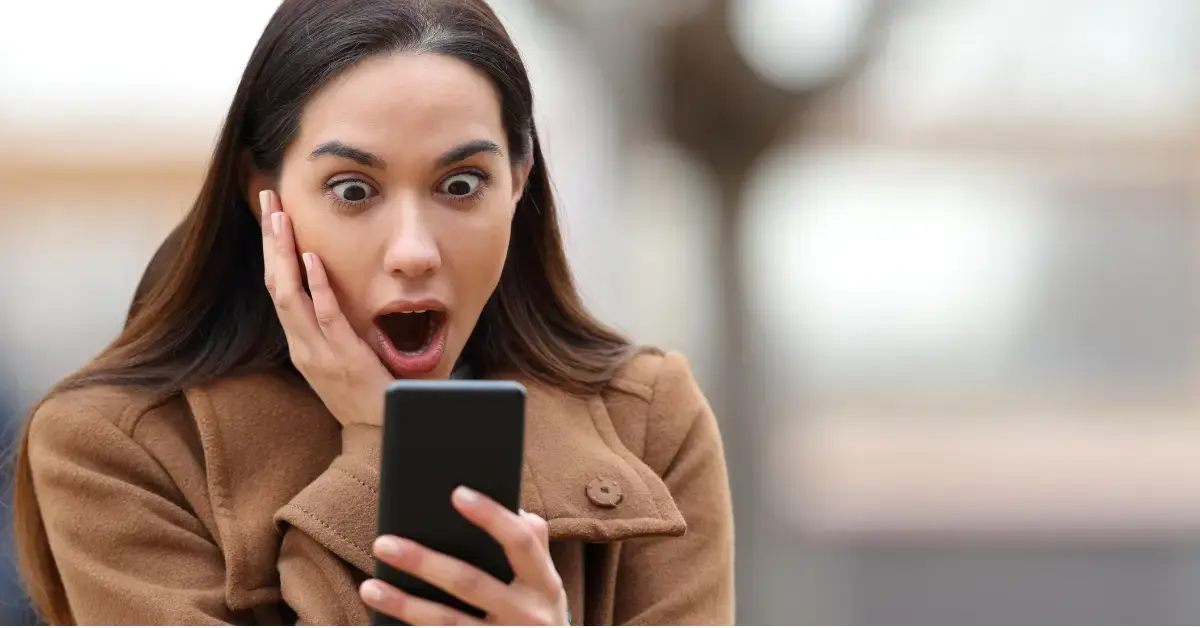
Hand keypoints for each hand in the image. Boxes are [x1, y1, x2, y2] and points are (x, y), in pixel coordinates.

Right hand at [260, 189, 392, 426]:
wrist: (377, 436)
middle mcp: (301, 344)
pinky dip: (317, 288)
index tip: (273, 215)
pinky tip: (312, 260)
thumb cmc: (365, 394)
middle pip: (276, 283)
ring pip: (291, 295)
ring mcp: (318, 352)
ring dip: (285, 254)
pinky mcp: (341, 358)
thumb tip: (334, 291)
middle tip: (270, 200)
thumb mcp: (342, 356)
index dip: (273, 250)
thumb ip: (334, 328)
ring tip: (281, 218)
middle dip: (272, 240)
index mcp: (301, 342)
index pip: (279, 287)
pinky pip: (325, 317)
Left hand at [360, 486, 568, 625]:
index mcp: (545, 583)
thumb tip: (507, 507)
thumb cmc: (539, 610)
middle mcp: (528, 615)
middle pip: (470, 582)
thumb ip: (531, 544)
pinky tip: (384, 620)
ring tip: (370, 587)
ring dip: (405, 604)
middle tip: (384, 543)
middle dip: (424, 562)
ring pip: (447, 622)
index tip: (456, 493)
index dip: (491, 516)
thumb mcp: (546, 581)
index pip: (520, 541)